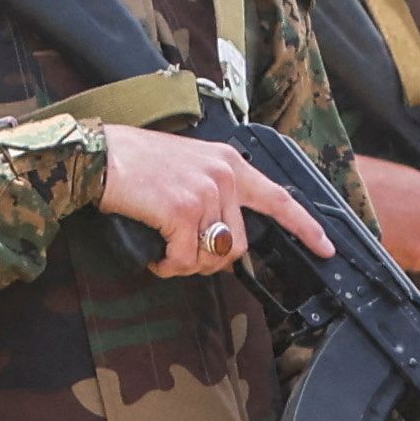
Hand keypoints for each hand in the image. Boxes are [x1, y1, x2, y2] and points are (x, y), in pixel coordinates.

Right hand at [90, 123, 329, 278]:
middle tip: (184, 257)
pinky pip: (185, 258)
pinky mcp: (183, 211)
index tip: (325, 248)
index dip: (306, 227)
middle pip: (239, 243)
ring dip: (187, 264)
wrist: (94, 155)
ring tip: (165, 255)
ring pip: (213, 254)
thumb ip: (212, 188)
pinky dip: (168, 265)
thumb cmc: (129, 160)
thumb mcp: (184, 163)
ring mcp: (205, 193)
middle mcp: (223, 176)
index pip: (279, 199)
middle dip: (212, 261)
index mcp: (228, 162)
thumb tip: (219, 232)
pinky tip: (154, 257)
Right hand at [353, 156, 419, 280]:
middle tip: (394, 221)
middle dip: (419, 241)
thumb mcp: (407, 182)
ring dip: (403, 248)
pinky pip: (404, 263)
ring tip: (383, 224)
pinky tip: (380, 235)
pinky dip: (391, 254)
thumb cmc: (368, 178)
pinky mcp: (412, 252)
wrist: (342, 182)